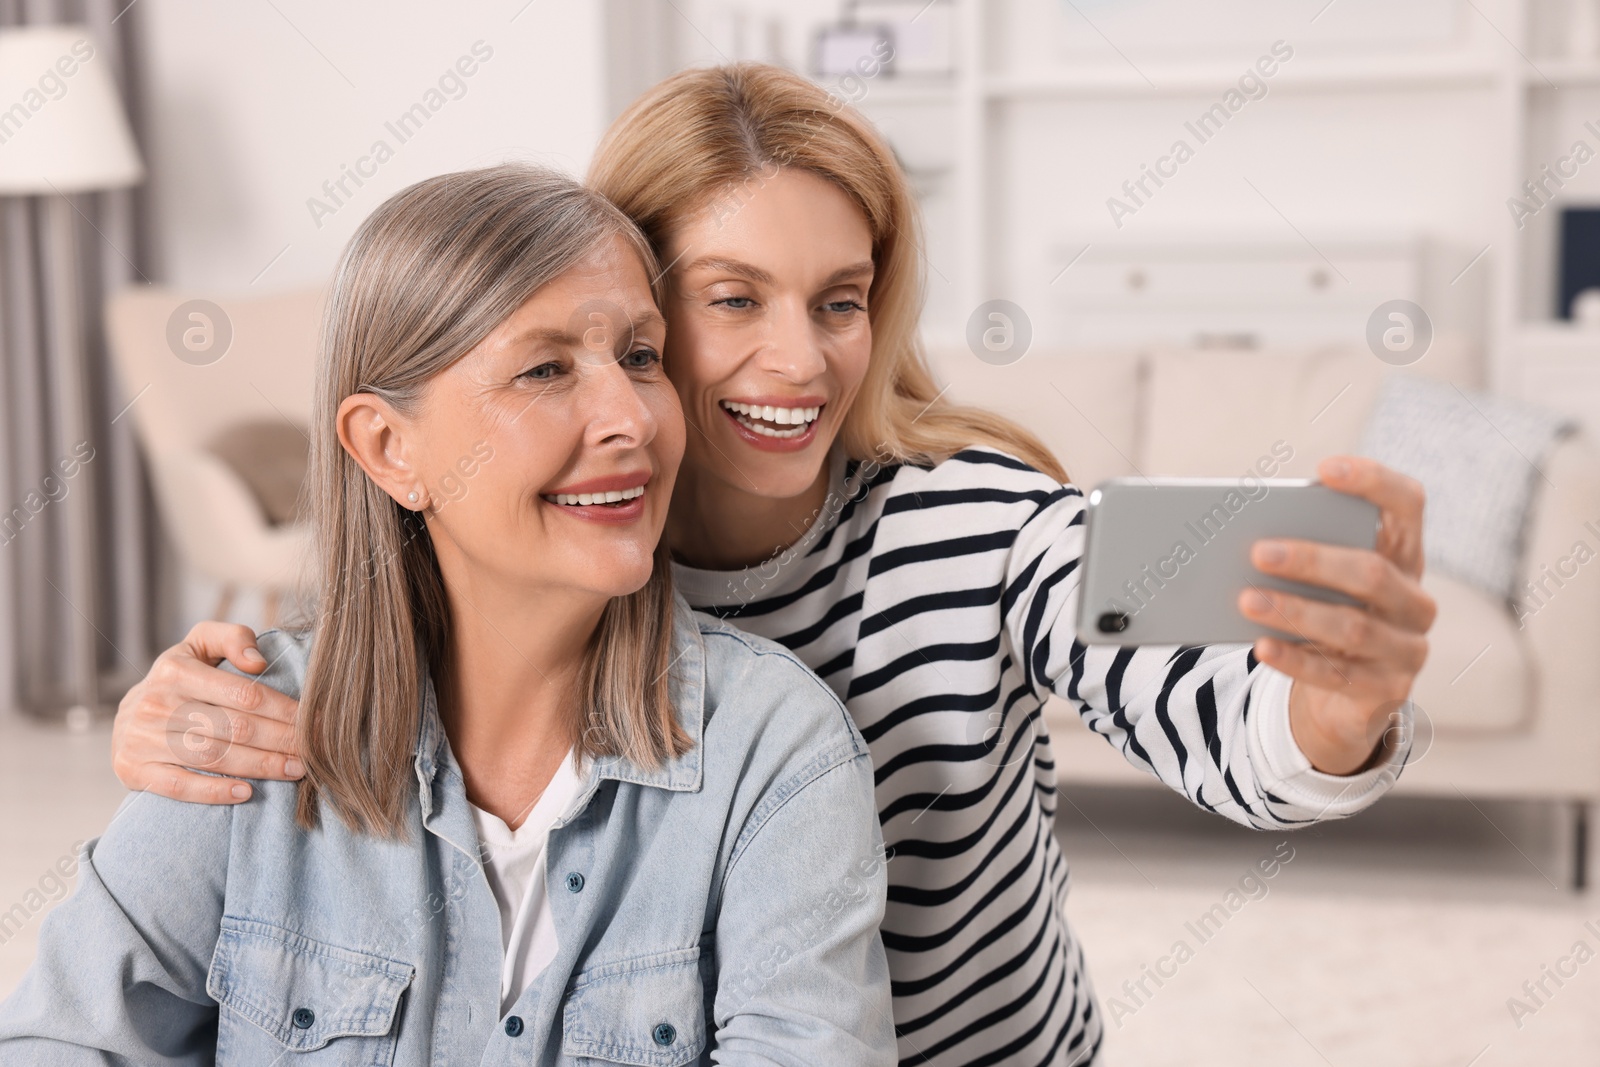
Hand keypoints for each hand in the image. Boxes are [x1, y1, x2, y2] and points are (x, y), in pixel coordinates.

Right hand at [112, 621, 302, 802]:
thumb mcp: (199, 645)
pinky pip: (178, 785)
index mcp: (176, 670)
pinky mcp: (135, 769)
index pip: (243, 694)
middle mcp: (157, 703)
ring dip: (260, 766)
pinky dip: (213, 791)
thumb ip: (232, 638)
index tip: (315, 722)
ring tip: (296, 770)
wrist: (126, 715)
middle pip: (234, 727)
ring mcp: (143, 739)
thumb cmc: (179, 678)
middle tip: (315, 751)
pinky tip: (246, 793)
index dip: (285, 710)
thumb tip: (258, 662)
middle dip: (281, 740)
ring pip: (213, 756)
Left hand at [1237, 455, 1435, 775]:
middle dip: (1312, 560)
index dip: (1373, 482)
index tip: (1326, 469)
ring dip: (1294, 612)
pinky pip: (1336, 675)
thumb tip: (1242, 537)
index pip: (1407, 504)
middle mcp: (1415, 599)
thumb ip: (1303, 554)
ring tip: (1246, 600)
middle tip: (1258, 552)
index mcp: (1403, 556)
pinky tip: (1260, 646)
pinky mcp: (1389, 690)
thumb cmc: (1327, 615)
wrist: (1346, 695)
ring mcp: (1408, 648)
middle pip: (1371, 571)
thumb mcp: (1322, 583)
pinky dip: (1294, 659)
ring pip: (1352, 627)